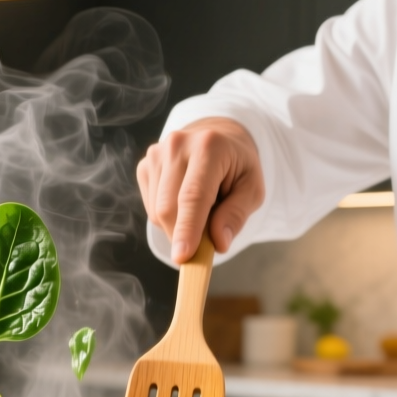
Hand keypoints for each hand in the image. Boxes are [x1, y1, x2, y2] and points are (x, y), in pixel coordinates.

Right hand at [136, 117, 264, 262]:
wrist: (218, 139)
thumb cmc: (237, 167)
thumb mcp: (252, 190)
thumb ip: (236, 215)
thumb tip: (219, 243)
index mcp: (209, 147)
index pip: (193, 196)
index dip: (187, 229)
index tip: (182, 257)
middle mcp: (177, 146)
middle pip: (169, 208)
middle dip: (184, 236)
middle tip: (206, 241)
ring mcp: (157, 154)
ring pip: (157, 212)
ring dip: (178, 225)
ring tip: (202, 209)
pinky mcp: (145, 166)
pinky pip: (151, 208)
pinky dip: (169, 217)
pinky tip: (184, 203)